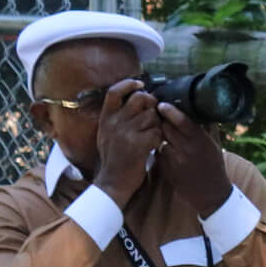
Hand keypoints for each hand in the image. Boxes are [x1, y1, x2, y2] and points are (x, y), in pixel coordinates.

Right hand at [94, 80, 161, 205]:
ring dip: (157, 124)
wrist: (113, 182)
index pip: (114, 92)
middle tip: (153, 115)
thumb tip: (135, 98)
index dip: (128, 84)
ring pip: (152, 116)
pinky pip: (157, 132)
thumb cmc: (114, 158)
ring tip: (152, 135)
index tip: (140, 84)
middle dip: (152, 104)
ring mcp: (125, 133)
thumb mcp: (107, 134)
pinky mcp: (138, 145)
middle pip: (140, 98)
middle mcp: (114, 123)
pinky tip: (153, 146)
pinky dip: (159, 139)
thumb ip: (117, 117)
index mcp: (106, 119)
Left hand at [156, 101, 232, 215]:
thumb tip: (201, 109)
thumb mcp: (215, 145)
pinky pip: (158, 153)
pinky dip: (160, 149)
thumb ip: (208, 127)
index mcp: (201, 141)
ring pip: (159, 140)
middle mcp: (187, 149)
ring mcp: (175, 160)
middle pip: (166, 128)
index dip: (170, 110)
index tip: (162, 104)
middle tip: (159, 116)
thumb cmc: (214, 165)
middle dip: (162, 121)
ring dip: (160, 135)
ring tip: (163, 133)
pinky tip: (166, 150)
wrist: (210, 193)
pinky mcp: (166, 169)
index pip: (181, 121)